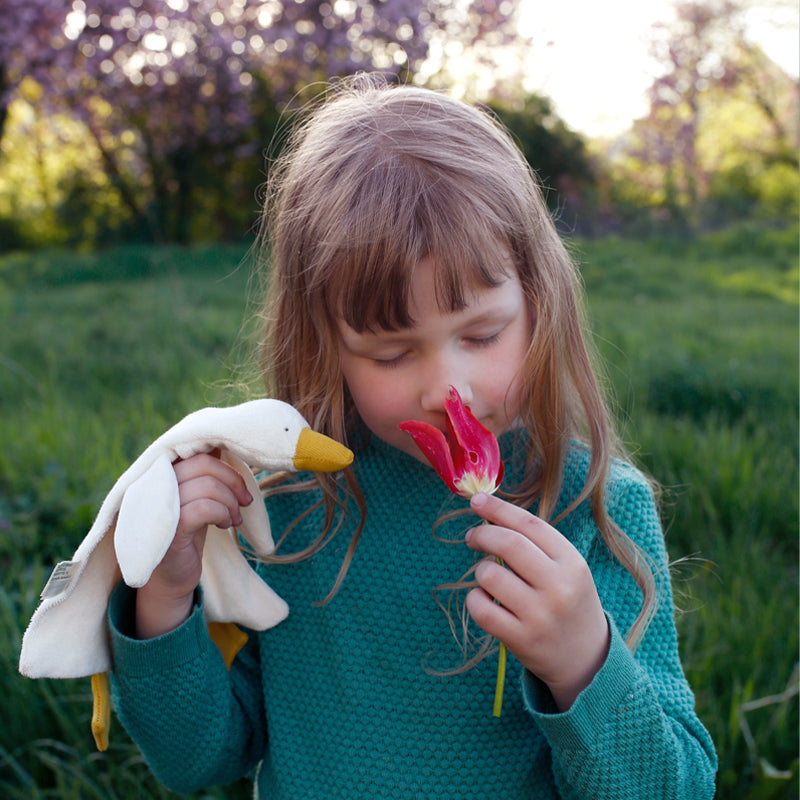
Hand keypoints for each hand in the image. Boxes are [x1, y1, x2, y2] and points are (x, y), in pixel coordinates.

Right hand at [135, 451, 253, 638]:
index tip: (239, 482)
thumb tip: (222, 445)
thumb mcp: (196, 498)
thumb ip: (203, 473)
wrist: (170, 580)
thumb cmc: (186, 534)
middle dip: (232, 480)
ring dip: (230, 501)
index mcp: (160, 475)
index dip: (223, 462)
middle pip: (203, 463)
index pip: (194, 451)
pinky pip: (204, 508)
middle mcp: (153, 486)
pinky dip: (223, 513)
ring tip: (233, 518)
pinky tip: (225, 525)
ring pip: (207, 485)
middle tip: (244, 501)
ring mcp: (158, 507)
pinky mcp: (169, 529)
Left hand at [465, 493, 609, 710]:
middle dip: (482, 534)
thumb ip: (536, 543)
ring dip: (480, 570)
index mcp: (572, 562)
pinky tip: (483, 600)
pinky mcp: (521, 639)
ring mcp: (540, 615)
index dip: (498, 508)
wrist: (586, 659)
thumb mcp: (567, 569)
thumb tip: (489, 513)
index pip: (529, 524)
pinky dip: (474, 599)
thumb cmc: (569, 602)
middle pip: (508, 544)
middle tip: (472, 537)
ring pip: (489, 574)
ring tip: (489, 577)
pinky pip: (480, 608)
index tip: (476, 500)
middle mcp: (559, 587)